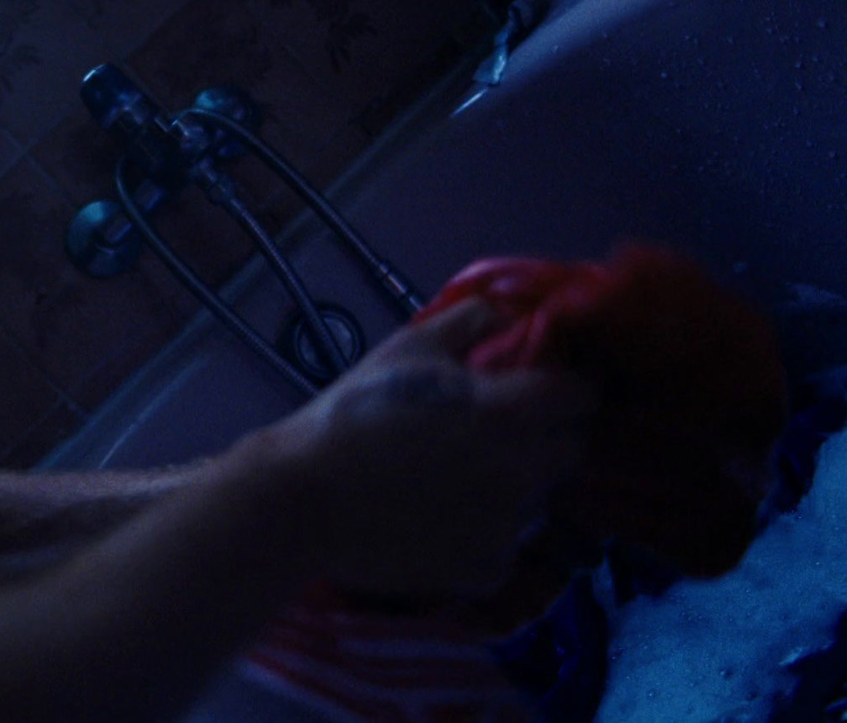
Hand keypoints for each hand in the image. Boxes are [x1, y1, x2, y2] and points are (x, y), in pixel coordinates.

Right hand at [273, 298, 594, 599]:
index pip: (579, 395)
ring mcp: (508, 527)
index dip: (563, 386)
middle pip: (569, 449)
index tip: (541, 386)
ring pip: (539, 499)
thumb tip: (504, 313)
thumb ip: (468, 322)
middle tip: (496, 430)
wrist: (303, 497)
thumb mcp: (407, 348)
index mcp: (510, 412)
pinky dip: (486, 532)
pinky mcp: (486, 568)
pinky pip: (508, 544)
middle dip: (544, 434)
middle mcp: (524, 471)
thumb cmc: (353, 413)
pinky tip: (444, 519)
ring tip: (460, 477)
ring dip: (515, 484)